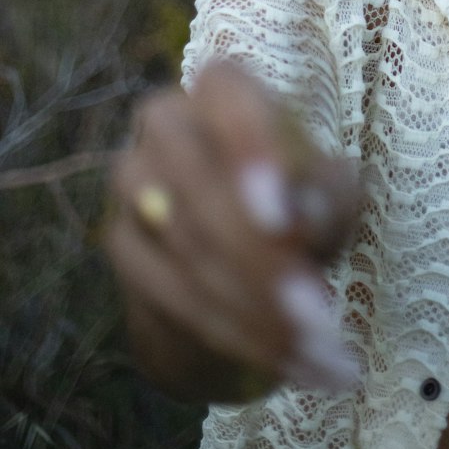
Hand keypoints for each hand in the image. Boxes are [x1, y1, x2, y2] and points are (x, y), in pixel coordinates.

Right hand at [105, 59, 361, 403]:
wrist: (234, 254)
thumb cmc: (297, 203)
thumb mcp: (328, 194)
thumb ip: (328, 196)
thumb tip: (304, 217)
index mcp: (224, 89)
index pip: (227, 92)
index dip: (249, 150)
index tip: (280, 216)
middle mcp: (166, 121)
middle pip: (200, 186)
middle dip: (262, 261)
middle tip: (321, 316)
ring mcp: (133, 180)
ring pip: (186, 248)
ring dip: (255, 308)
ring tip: (319, 348)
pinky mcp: (120, 242)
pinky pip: (170, 292)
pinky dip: (233, 332)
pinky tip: (285, 359)